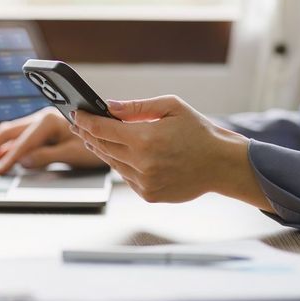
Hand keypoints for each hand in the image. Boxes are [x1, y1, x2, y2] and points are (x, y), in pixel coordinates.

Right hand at [0, 107, 103, 174]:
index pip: (23, 142)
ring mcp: (38, 122)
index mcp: (49, 120)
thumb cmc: (96, 142)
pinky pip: (15, 137)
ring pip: (8, 133)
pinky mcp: (38, 129)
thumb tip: (23, 160)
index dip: (9, 158)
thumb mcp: (74, 153)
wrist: (108, 132)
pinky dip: (1, 147)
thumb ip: (47, 156)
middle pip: (7, 132)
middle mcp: (41, 117)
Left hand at [71, 95, 271, 209]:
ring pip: (111, 163)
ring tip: (93, 137)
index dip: (86, 121)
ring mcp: (144, 182)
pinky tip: (118, 153)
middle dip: (87, 133)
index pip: (102, 129)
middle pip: (102, 146)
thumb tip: (108, 106)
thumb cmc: (199, 132)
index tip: (76, 114)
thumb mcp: (171, 107)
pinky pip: (125, 176)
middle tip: (78, 124)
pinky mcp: (149, 194)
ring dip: (100, 149)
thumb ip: (136, 106)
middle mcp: (142, 163)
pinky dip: (120, 164)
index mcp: (146, 139)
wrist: (222, 164)